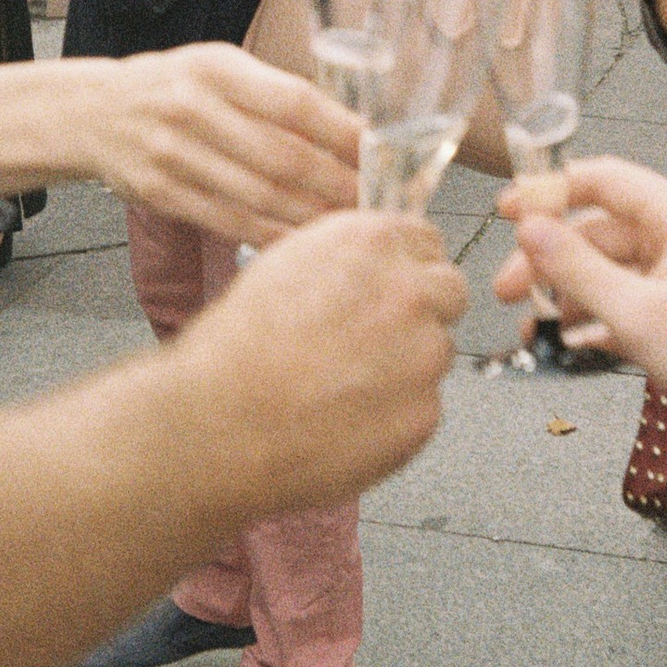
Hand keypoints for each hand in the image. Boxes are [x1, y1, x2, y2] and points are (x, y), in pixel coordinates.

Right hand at [93, 45, 360, 240]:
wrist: (93, 113)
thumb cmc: (174, 88)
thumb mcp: (218, 68)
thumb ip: (272, 95)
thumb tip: (349, 133)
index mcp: (217, 68)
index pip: (293, 103)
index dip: (342, 132)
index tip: (380, 153)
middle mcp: (193, 108)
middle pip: (282, 157)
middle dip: (336, 184)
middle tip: (375, 201)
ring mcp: (172, 154)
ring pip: (259, 196)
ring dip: (311, 217)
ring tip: (349, 226)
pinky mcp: (160, 193)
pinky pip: (229, 222)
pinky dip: (272, 235)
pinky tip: (303, 242)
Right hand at [178, 213, 465, 510]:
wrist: (216, 424)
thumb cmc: (234, 351)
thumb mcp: (285, 266)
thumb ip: (346, 258)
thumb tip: (375, 264)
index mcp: (370, 243)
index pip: (427, 241)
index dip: (407, 268)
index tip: (391, 288)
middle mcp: (407, 291)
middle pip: (449, 292)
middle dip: (422, 313)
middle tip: (374, 342)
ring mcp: (423, 354)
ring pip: (437, 352)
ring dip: (407, 366)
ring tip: (344, 387)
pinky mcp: (424, 413)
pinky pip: (424, 407)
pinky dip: (396, 415)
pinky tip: (348, 419)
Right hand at [494, 158, 666, 431]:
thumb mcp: (637, 313)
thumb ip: (577, 268)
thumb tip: (530, 228)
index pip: (603, 179)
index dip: (550, 191)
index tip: (508, 210)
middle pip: (597, 231)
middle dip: (549, 259)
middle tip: (507, 289)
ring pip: (608, 270)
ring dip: (569, 294)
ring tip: (536, 326)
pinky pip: (626, 301)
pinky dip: (597, 318)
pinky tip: (574, 342)